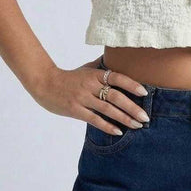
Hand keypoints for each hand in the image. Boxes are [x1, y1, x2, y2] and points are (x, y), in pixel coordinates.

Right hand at [31, 57, 149, 135]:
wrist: (45, 84)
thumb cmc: (69, 77)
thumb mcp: (86, 68)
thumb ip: (101, 66)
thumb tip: (116, 58)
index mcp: (95, 74)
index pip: (118, 77)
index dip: (132, 85)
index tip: (145, 92)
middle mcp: (90, 85)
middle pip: (116, 96)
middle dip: (133, 107)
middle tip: (145, 117)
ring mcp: (83, 98)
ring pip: (108, 110)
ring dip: (124, 118)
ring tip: (137, 125)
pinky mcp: (75, 110)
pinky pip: (94, 119)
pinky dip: (108, 126)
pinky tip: (119, 132)